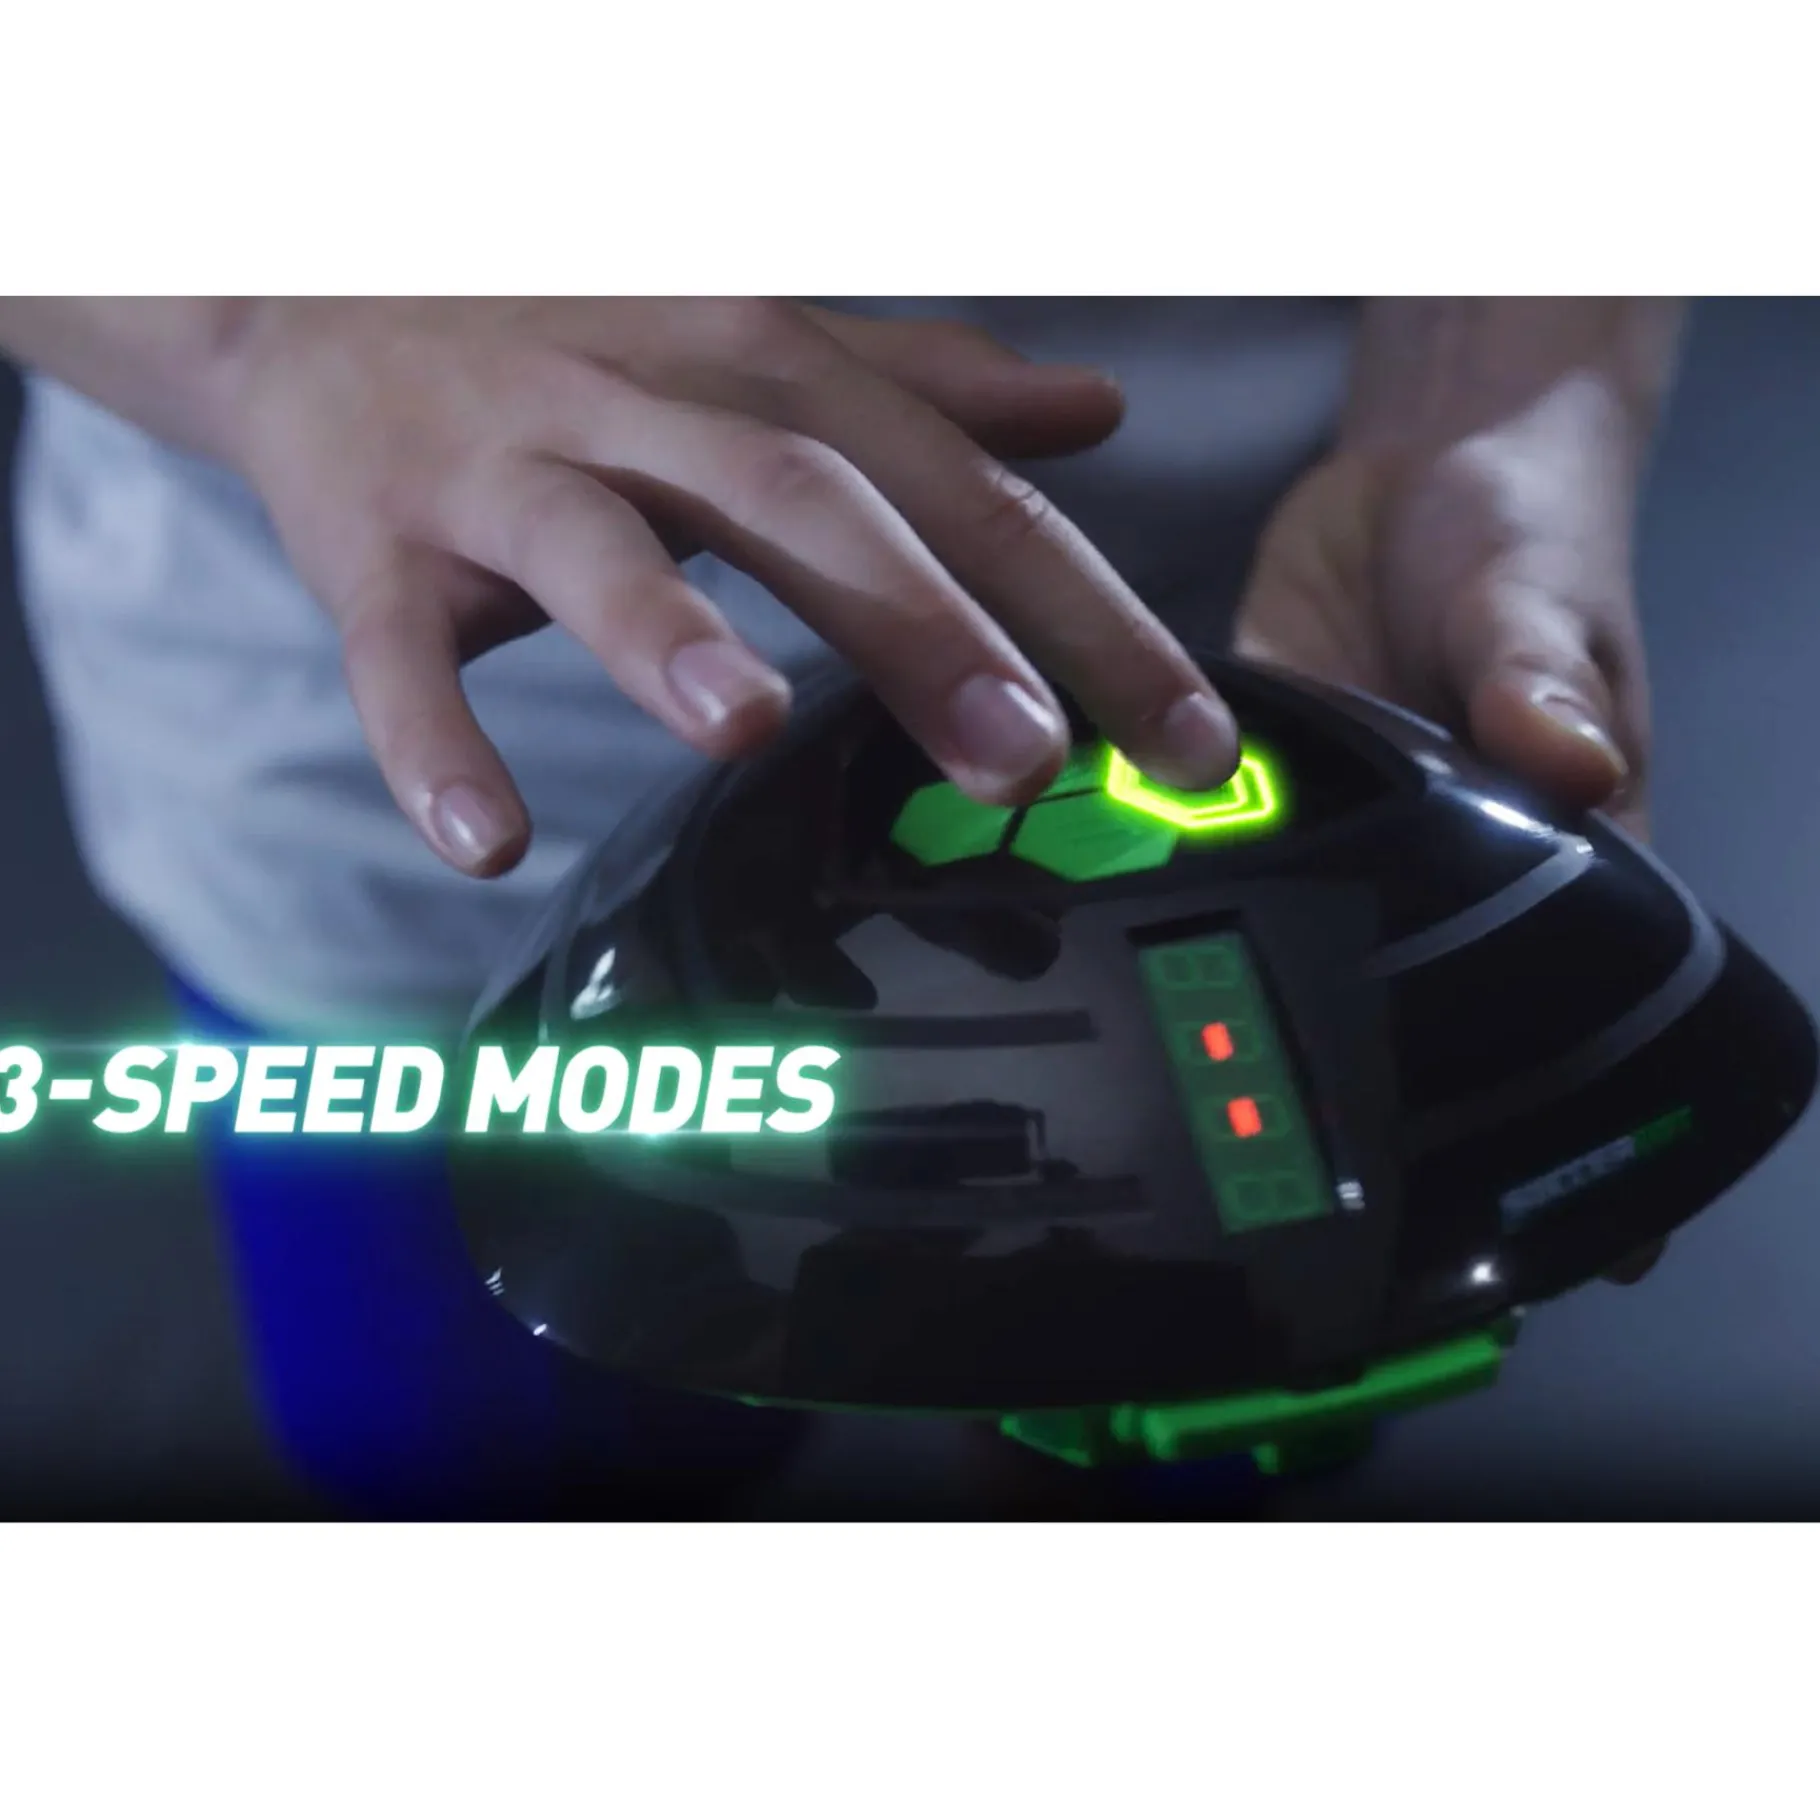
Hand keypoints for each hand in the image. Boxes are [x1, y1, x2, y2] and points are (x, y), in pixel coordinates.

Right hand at [211, 299, 1239, 876]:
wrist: (329, 285)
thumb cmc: (579, 329)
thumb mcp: (764, 336)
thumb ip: (929, 382)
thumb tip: (1093, 407)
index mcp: (770, 366)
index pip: (958, 494)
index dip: (1088, 615)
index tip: (1190, 743)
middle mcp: (653, 404)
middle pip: (804, 507)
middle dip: (921, 630)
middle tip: (1024, 759)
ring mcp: (510, 469)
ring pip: (595, 544)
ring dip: (665, 634)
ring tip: (745, 730)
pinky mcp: (385, 544)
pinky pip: (400, 649)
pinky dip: (433, 741)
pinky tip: (484, 839)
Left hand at [1235, 372, 1661, 1281]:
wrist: (1415, 469)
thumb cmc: (1526, 539)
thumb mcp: (1543, 604)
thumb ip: (1539, 681)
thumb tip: (1568, 762)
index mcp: (1538, 856)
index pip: (1559, 1013)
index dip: (1560, 1127)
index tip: (1553, 1253)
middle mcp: (1422, 873)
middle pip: (1400, 1009)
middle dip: (1355, 1098)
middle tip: (1292, 1191)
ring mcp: (1328, 837)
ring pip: (1282, 951)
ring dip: (1234, 1006)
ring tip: (1176, 1100)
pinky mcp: (1240, 783)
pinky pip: (1195, 856)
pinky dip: (1158, 896)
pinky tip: (1104, 945)